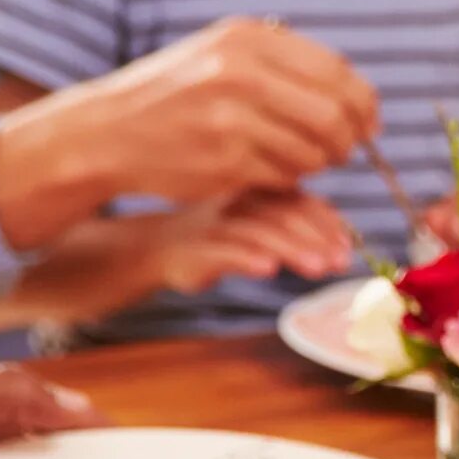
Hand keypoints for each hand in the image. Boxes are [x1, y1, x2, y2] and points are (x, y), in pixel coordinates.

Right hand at [0, 18, 379, 247]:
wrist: (106, 131)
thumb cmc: (175, 93)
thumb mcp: (224, 53)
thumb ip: (285, 63)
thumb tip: (356, 93)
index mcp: (248, 39)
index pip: (337, 72)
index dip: (363, 102)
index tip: (369, 121)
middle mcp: (241, 73)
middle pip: (334, 113)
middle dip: (350, 137)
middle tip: (347, 150)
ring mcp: (232, 119)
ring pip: (313, 150)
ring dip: (320, 162)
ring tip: (304, 160)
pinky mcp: (224, 161)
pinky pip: (285, 175)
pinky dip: (290, 177)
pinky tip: (272, 170)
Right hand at [0, 191, 358, 332]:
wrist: (112, 250)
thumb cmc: (182, 239)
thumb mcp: (232, 229)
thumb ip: (276, 226)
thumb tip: (333, 244)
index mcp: (241, 190)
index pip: (291, 194)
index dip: (323, 219)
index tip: (346, 246)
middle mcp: (221, 202)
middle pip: (278, 207)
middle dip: (316, 233)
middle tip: (341, 258)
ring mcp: (196, 227)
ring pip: (251, 230)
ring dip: (291, 248)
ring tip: (320, 266)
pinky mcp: (173, 255)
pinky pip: (211, 253)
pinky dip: (242, 259)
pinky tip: (267, 269)